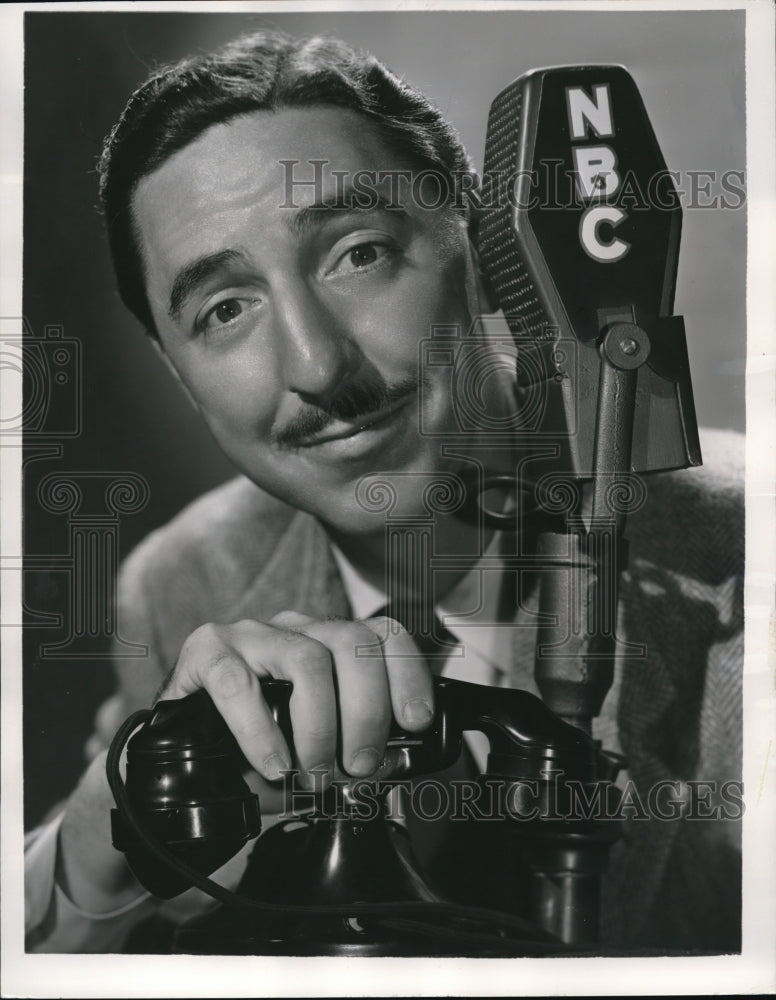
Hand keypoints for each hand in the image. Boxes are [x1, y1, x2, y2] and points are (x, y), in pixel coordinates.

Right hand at [160, 612, 434, 790]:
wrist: (180, 761)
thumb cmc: (256, 754)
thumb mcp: (317, 753)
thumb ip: (353, 753)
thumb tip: (391, 766)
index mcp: (329, 644)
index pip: (383, 634)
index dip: (408, 672)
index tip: (417, 721)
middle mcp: (296, 629)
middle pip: (353, 644)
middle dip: (367, 711)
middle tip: (360, 766)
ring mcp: (250, 635)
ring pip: (306, 659)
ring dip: (320, 725)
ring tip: (315, 773)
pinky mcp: (205, 652)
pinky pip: (237, 682)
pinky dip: (260, 729)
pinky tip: (271, 763)